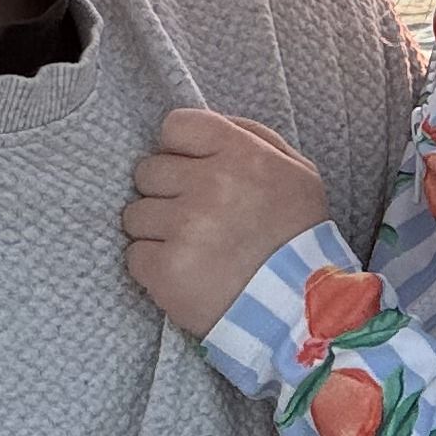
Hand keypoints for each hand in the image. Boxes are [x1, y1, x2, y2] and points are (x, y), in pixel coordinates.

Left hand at [126, 108, 334, 337]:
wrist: (301, 309)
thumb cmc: (298, 238)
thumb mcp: (298, 173)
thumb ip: (253, 138)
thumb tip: (203, 130)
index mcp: (242, 154)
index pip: (175, 126)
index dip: (181, 149)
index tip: (193, 171)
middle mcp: (210, 184)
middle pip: (148, 170)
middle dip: (166, 192)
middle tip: (195, 216)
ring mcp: (184, 227)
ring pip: (135, 214)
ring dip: (157, 231)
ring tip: (191, 248)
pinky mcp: (165, 269)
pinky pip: (134, 255)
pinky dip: (153, 266)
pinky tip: (185, 272)